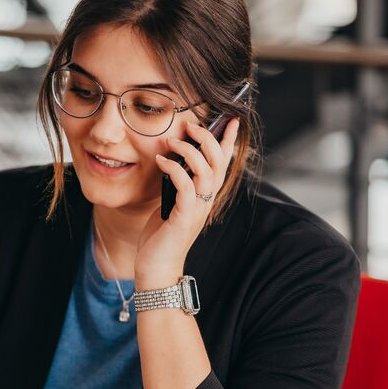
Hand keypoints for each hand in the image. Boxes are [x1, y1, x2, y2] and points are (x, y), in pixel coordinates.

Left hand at [135, 118, 239, 289]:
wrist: (157, 268)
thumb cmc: (161, 237)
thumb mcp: (170, 204)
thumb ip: (176, 185)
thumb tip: (171, 160)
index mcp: (205, 196)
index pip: (223, 164)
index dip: (228, 141)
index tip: (230, 119)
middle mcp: (206, 201)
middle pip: (219, 163)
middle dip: (208, 138)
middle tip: (191, 125)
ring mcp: (197, 209)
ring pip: (206, 171)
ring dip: (189, 151)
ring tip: (172, 141)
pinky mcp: (183, 217)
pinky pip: (185, 186)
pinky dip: (174, 169)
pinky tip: (161, 161)